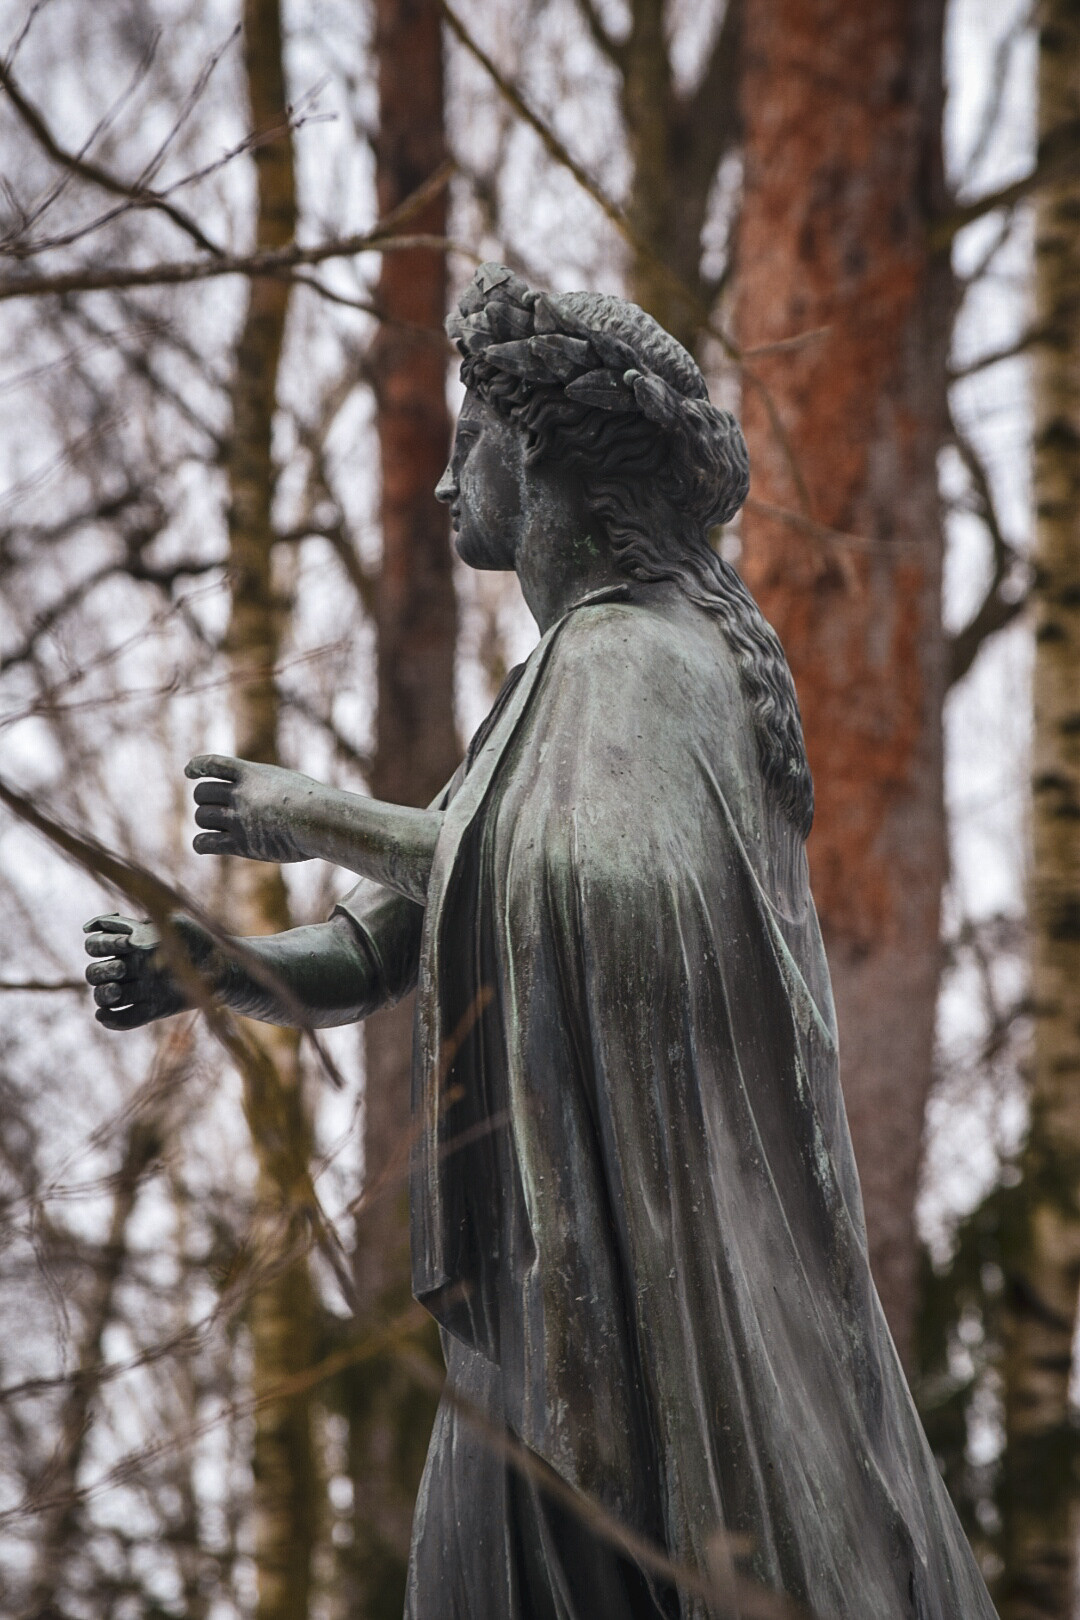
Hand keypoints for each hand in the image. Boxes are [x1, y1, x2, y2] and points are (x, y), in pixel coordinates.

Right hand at [83, 913, 211, 1030]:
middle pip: (94, 972)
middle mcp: (129, 967)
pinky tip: (106, 1015)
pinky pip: (123, 1020)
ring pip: (103, 996)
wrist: (223, 967)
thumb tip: (128, 940)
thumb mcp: (177, 926)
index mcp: (130, 944)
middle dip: (102, 970)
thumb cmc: (199, 940)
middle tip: (122, 968)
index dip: (102, 943)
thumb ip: (149, 929)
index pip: (96, 943)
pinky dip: (111, 1020)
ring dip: (103, 994)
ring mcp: (137, 990)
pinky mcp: (149, 1011)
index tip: (129, 942)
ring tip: (117, 991)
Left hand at [185, 754, 312, 863]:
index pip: (213, 763)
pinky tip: (206, 844)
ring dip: (207, 822)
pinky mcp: (241, 843)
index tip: (189, 771)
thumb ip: (269, 787)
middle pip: (201, 793)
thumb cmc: (316, 803)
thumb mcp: (289, 784)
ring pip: (202, 817)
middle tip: (215, 809)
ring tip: (220, 828)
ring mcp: (239, 818)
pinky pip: (205, 842)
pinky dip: (202, 843)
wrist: (321, 820)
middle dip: (205, 801)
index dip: (198, 766)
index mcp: (252, 773)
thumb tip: (261, 800)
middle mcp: (240, 793)